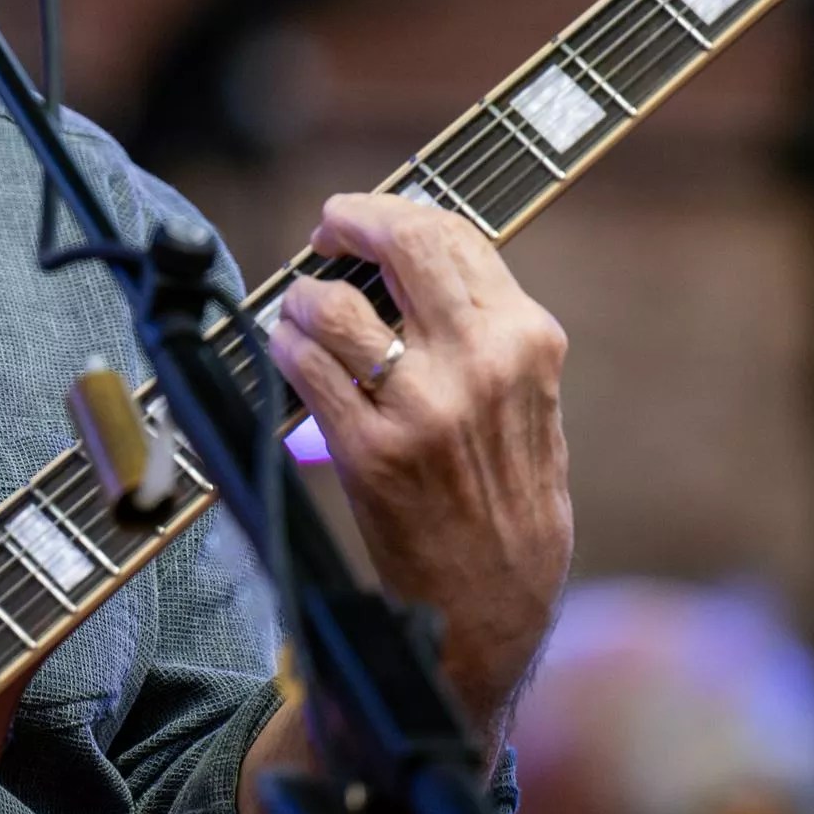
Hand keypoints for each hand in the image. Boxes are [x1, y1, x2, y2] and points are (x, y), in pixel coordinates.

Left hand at [256, 192, 572, 728]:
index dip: (392, 212)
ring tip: (305, 317)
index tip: (359, 219)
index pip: (453, 233)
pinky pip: (305, 365)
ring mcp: (425, 407)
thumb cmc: (504, 495)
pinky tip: (289, 356)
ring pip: (334, 304)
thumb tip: (402, 254)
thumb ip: (479, 327)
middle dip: (348, 221)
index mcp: (528, 341)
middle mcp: (483, 363)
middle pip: (402, 243)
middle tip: (324, 232)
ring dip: (305, 300)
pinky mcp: (373, 451)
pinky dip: (285, 348)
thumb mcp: (524, 397)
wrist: (492, 601)